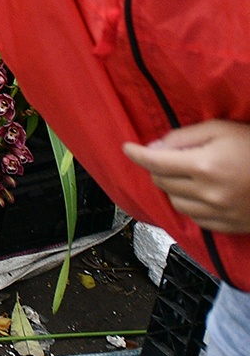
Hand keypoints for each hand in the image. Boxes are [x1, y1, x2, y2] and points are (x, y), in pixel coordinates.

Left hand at [124, 119, 249, 233]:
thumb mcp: (220, 129)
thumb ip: (183, 137)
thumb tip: (154, 148)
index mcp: (205, 166)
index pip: (155, 162)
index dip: (136, 154)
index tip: (127, 148)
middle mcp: (208, 193)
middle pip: (161, 182)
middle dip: (157, 167)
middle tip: (166, 155)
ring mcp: (219, 213)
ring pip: (174, 202)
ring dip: (171, 186)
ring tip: (184, 173)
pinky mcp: (229, 226)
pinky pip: (194, 218)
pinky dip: (188, 204)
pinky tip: (197, 192)